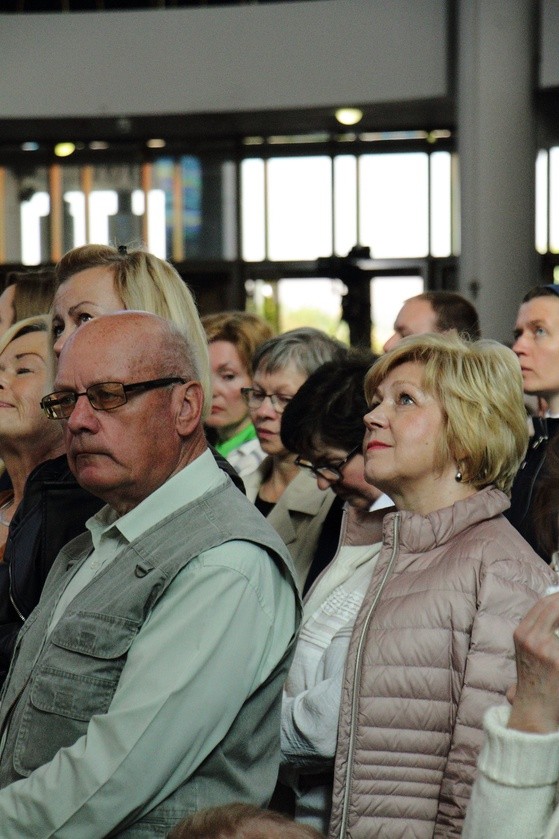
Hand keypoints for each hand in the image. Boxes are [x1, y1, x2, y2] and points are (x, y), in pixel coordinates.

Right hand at [507, 592, 558, 733]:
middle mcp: (530, 637)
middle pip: (554, 607)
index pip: (543, 604)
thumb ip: (539, 630)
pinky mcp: (558, 659)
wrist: (535, 709)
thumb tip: (556, 608)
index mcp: (521, 633)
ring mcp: (545, 648)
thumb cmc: (535, 680)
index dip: (558, 596)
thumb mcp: (528, 651)